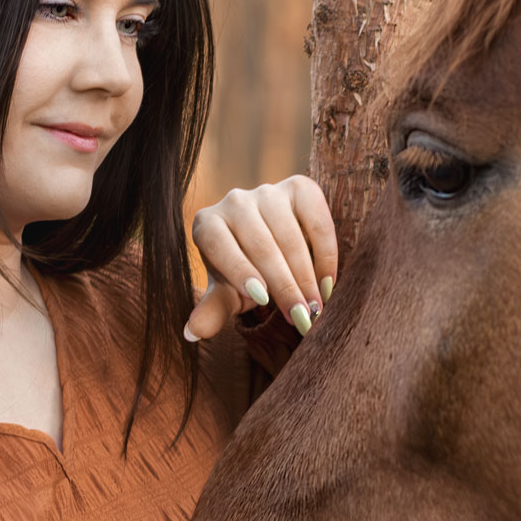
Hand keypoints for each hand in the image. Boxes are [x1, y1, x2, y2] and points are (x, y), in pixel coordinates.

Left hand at [185, 175, 337, 341]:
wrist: (272, 247)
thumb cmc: (245, 274)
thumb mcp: (229, 294)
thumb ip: (214, 310)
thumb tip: (192, 333)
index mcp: (208, 224)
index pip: (220, 246)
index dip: (240, 271)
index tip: (262, 298)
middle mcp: (234, 202)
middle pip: (260, 245)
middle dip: (284, 284)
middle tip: (301, 316)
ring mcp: (268, 191)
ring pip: (290, 234)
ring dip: (306, 274)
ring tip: (317, 306)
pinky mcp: (299, 187)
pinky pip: (316, 219)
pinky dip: (325, 252)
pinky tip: (328, 282)